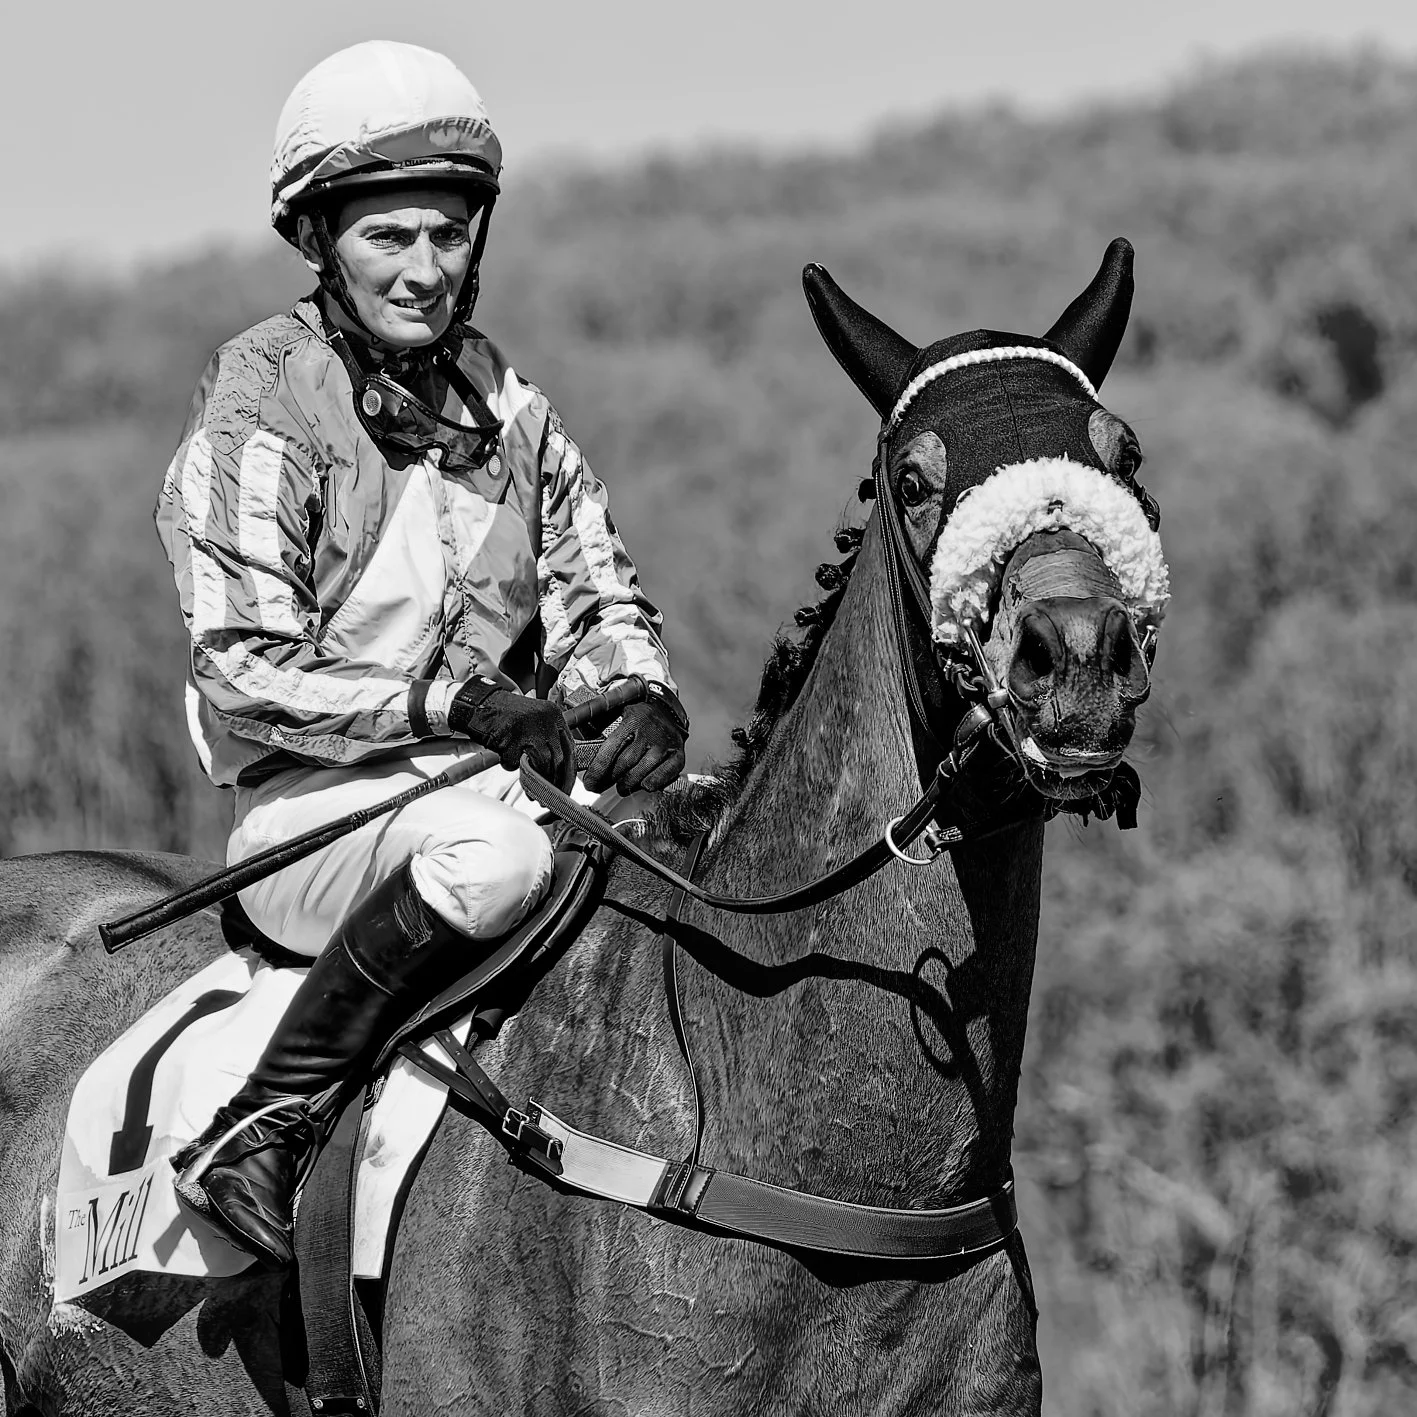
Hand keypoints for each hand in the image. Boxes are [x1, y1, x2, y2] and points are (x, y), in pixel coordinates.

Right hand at [448, 681, 574, 789]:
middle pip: (559, 758)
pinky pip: (514, 762)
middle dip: (555, 781)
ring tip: (531, 791)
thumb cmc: (506, 716)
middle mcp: (545, 719)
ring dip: (537, 780)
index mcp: (554, 715)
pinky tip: (506, 760)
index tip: (566, 787)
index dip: (569, 771)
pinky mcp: (511, 736)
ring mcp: (529, 727)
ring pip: (542, 762)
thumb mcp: (535, 722)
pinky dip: (510, 766)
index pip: (570, 748)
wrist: (479, 704)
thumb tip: (559, 771)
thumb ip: (549, 741)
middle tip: (552, 795)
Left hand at [583, 697, 686, 794]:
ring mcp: (665, 745)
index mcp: (633, 720)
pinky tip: (643, 783)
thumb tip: (577, 747)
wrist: (668, 710)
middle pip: (624, 765)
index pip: (610, 750)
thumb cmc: (638, 717)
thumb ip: (598, 727)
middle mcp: (651, 732)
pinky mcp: (678, 756)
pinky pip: (660, 778)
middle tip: (602, 785)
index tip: (590, 783)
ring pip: (641, 774)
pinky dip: (649, 785)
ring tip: (622, 786)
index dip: (597, 771)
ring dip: (628, 785)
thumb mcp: (618, 714)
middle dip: (610, 780)